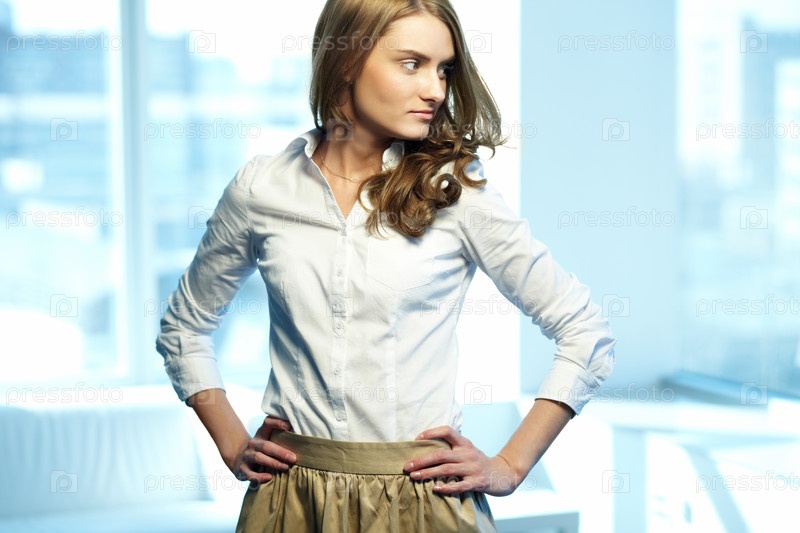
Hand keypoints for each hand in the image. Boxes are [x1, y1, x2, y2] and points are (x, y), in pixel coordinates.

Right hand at [230, 417, 296, 484]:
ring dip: (273, 463)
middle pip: (266, 446)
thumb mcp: (268, 439)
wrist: (238, 458)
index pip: (267, 423)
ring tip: (286, 467)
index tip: (289, 426)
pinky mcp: (242, 470)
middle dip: (280, 452)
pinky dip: (259, 477)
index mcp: (261, 434)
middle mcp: (253, 444)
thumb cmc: (261, 449)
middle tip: (294, 458)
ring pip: (258, 458)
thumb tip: (301, 436)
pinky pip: (250, 474)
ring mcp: (246, 456)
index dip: (277, 423)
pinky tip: (269, 477)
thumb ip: (281, 436)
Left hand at [402, 426, 521, 495]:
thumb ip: (451, 447)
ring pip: (446, 469)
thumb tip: (426, 446)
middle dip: (422, 460)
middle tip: (407, 465)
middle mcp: (467, 453)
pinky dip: (446, 487)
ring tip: (414, 476)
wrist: (502, 473)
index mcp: (464, 443)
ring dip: (428, 473)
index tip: (417, 439)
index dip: (431, 433)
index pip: (447, 431)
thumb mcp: (467, 449)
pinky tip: (435, 488)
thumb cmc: (479, 461)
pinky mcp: (477, 482)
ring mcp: (472, 468)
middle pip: (441, 454)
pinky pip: (459, 485)